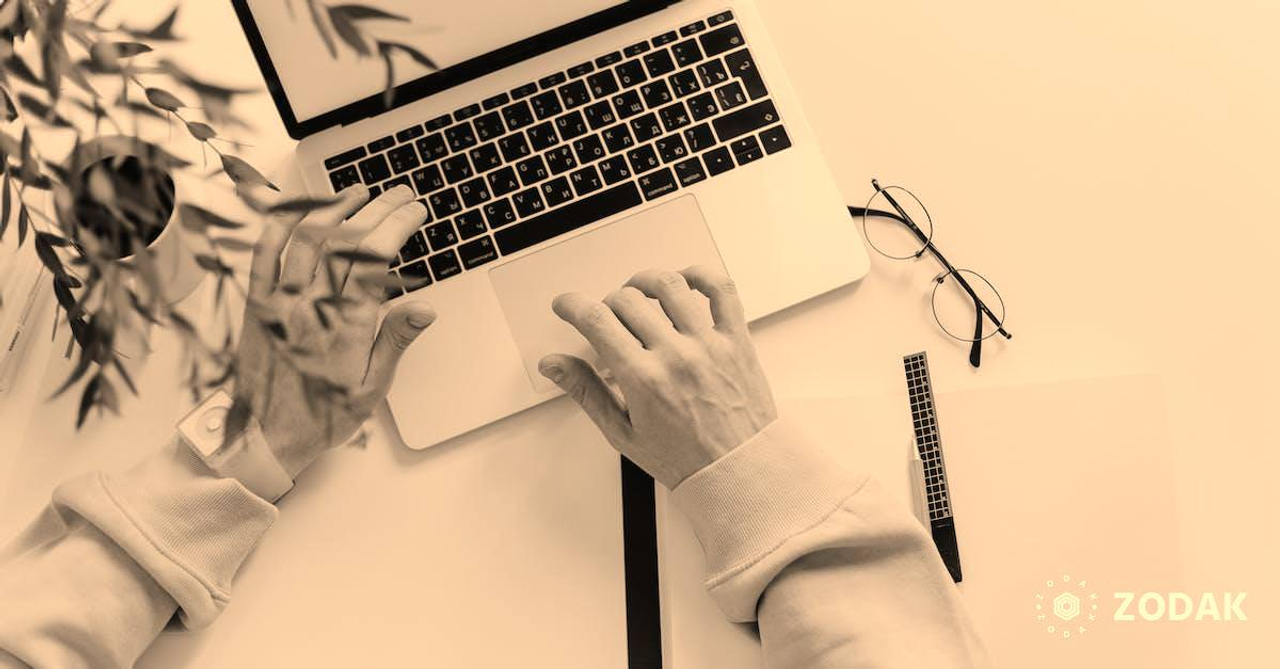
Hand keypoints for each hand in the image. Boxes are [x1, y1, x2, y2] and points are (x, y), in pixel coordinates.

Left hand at [232, 184, 434, 477]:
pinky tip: (300, 208)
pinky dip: (281, 223)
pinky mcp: (256, 302)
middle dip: (377, 209)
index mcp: (344, 327)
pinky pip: (264, 252)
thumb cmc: (320, 417)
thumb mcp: (370, 389)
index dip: (397, 225)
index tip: (415, 210)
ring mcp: (279, 301)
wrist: (263, 437)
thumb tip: (423, 307)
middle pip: (346, 240)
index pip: (375, 259)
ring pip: (306, 237)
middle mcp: (310, 307)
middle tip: (399, 194)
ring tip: (358, 193)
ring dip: (334, 208)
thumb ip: (394, 342)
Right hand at [538, 267, 776, 487]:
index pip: (596, 321)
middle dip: (606, 304)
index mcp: (644, 380)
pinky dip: (701, 275)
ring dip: (644, 282)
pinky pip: (722, 291)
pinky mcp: (737, 340)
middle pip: (627, 300)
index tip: (566, 305)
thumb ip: (586, 392)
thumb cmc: (684, 459)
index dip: (572, 305)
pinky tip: (685, 281)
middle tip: (606, 319)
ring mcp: (709, 345)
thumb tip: (554, 365)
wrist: (738, 471)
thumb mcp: (623, 433)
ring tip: (638, 293)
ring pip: (670, 286)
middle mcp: (676, 356)